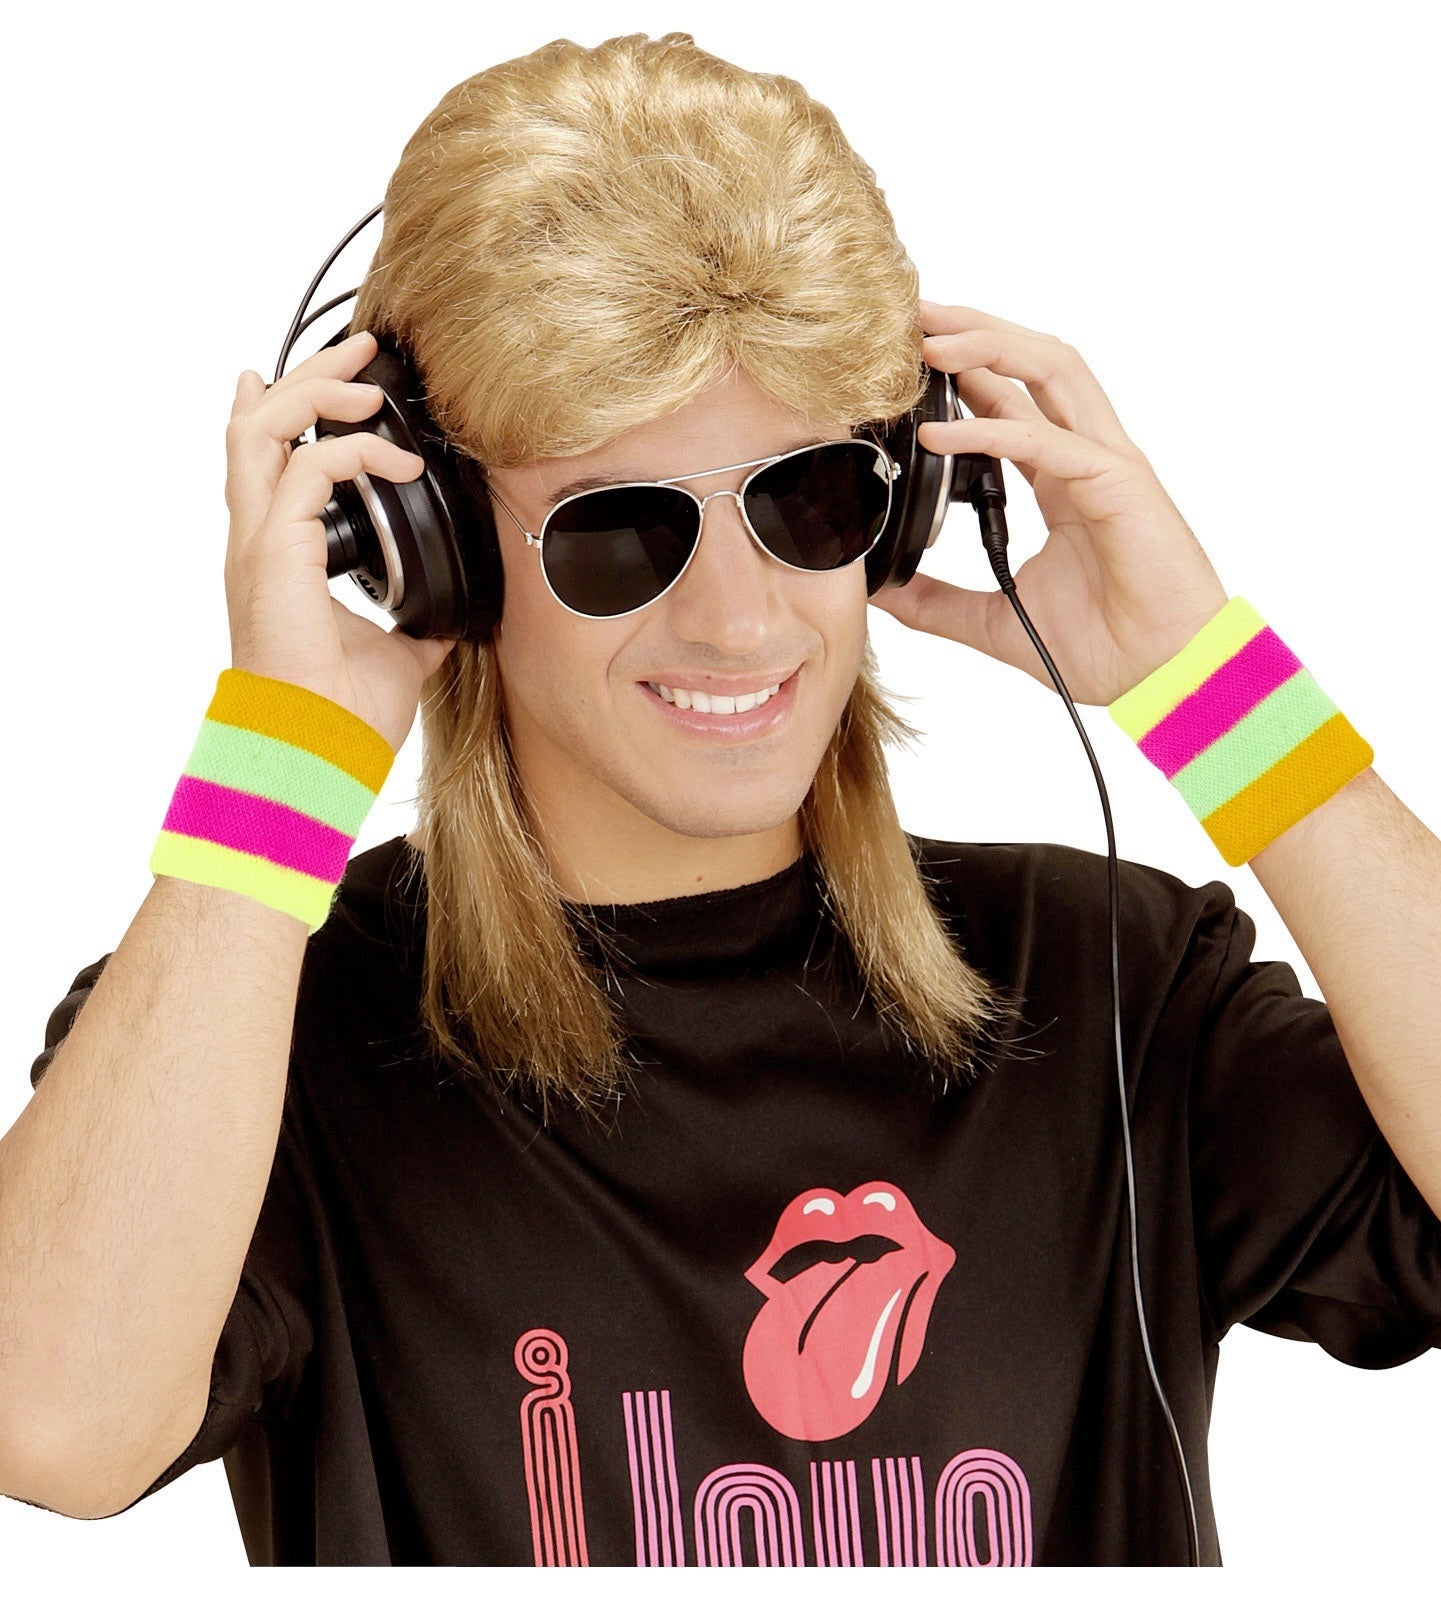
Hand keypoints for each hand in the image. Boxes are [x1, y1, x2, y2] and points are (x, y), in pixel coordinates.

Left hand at [867, 300, 1231, 706]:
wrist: (1168, 676)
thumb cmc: (1109, 645)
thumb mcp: (995, 623)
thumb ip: (939, 602)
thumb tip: (880, 593)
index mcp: (1060, 479)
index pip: (1008, 401)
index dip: (963, 370)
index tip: (905, 354)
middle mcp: (1084, 457)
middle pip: (1031, 363)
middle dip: (974, 330)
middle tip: (910, 316)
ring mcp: (1106, 464)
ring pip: (1052, 372)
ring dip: (990, 348)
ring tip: (929, 342)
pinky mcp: (1119, 486)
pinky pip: (1048, 443)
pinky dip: (991, 432)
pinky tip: (940, 434)